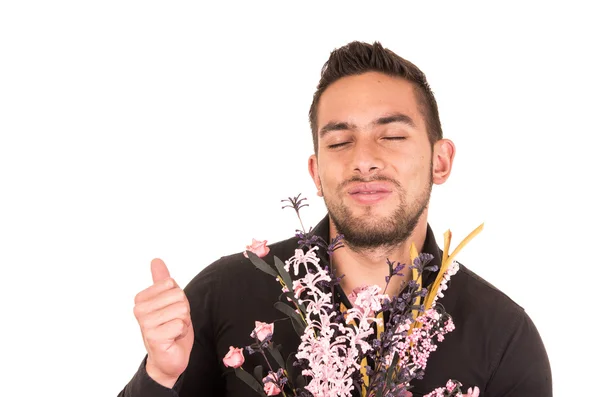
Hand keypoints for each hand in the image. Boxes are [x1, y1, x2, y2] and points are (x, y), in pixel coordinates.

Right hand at [133, 258, 193, 387]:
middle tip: (173, 322)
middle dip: (183, 310)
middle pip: (178, 296)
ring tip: (173, 330)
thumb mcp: (169, 301)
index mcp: (141, 298)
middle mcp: (139, 310)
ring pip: (181, 310)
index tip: (170, 311)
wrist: (169, 357)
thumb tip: (156, 260)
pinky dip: (182, 332)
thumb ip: (162, 281)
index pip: (172, 284)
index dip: (179, 299)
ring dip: (183, 322)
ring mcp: (145, 324)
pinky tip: (173, 339)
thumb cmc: (169, 327)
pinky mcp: (153, 337)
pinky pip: (180, 324)